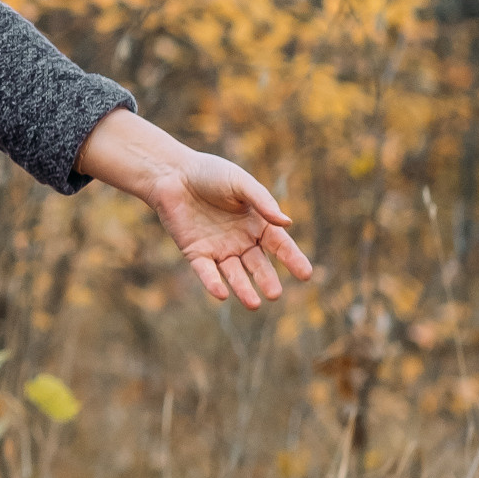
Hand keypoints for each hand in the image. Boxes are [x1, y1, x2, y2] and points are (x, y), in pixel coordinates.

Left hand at [75, 111, 312, 308]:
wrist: (172, 173)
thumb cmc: (210, 173)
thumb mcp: (240, 183)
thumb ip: (262, 202)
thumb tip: (287, 222)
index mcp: (257, 223)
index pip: (279, 244)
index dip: (293, 259)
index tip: (306, 275)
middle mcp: (241, 240)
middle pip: (258, 264)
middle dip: (266, 279)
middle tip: (274, 294)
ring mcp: (219, 248)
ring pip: (234, 273)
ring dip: (243, 288)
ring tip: (253, 304)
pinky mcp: (196, 252)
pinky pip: (206, 271)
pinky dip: (212, 282)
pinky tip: (221, 294)